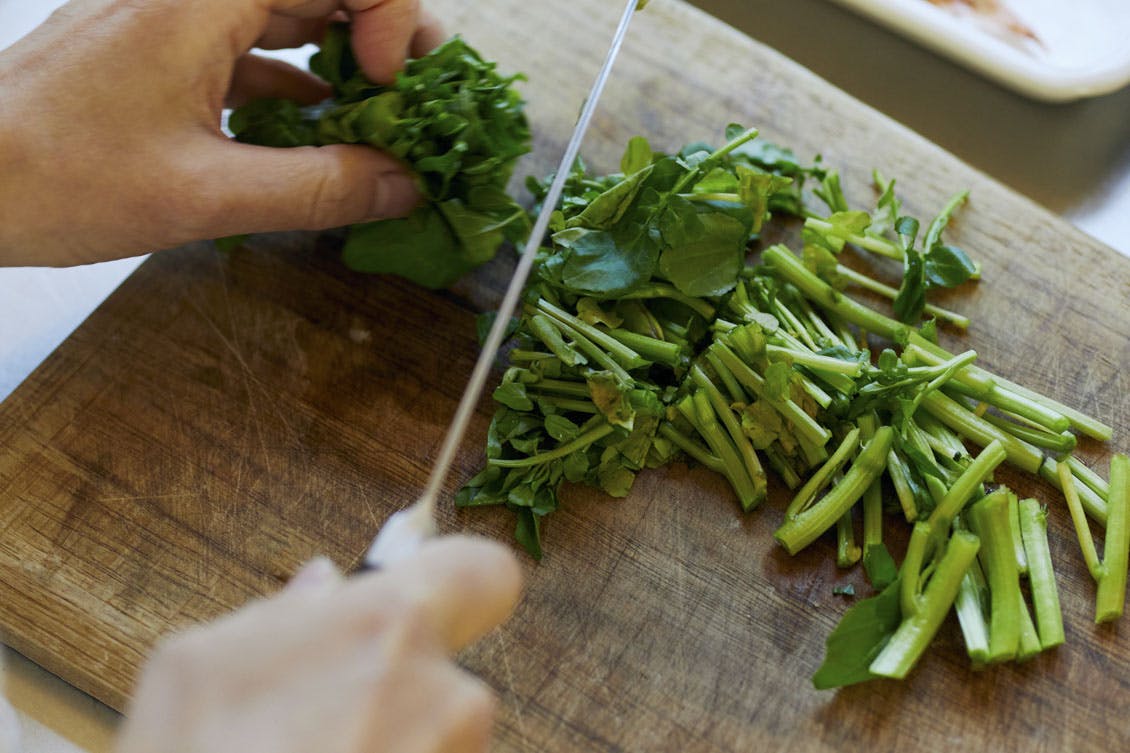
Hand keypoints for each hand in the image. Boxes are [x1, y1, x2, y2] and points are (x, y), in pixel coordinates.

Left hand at [0, 0, 444, 265]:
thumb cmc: (54, 176)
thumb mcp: (205, 194)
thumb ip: (319, 189)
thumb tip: (404, 185)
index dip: (390, 17)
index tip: (392, 88)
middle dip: (382, 36)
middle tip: (416, 96)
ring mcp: (174, 18)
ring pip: (287, 15)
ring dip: (342, 63)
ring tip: (381, 120)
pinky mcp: (161, 51)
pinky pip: (251, 49)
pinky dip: (295, 85)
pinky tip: (318, 131)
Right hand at [115, 536, 522, 752]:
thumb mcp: (195, 668)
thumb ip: (280, 613)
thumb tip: (323, 585)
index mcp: (393, 626)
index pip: (485, 573)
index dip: (456, 583)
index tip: (420, 602)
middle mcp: (449, 698)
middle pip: (447, 673)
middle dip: (398, 689)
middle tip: (318, 720)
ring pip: (438, 740)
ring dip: (392, 746)